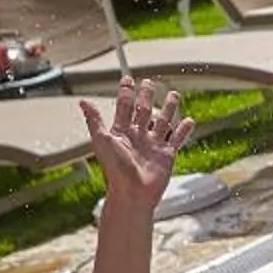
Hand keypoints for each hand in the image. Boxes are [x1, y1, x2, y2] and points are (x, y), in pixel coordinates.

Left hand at [80, 77, 195, 212]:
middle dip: (146, 96)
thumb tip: (83, 101)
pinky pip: (177, 138)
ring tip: (174, 95)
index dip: (126, 92)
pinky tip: (190, 120)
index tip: (127, 79)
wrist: (132, 193)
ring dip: (168, 108)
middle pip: (143, 110)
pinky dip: (184, 130)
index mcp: (121, 131)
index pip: (124, 106)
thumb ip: (94, 120)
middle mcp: (137, 136)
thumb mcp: (102, 140)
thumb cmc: (115, 169)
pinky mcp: (167, 154)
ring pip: (163, 121)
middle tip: (149, 82)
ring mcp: (153, 144)